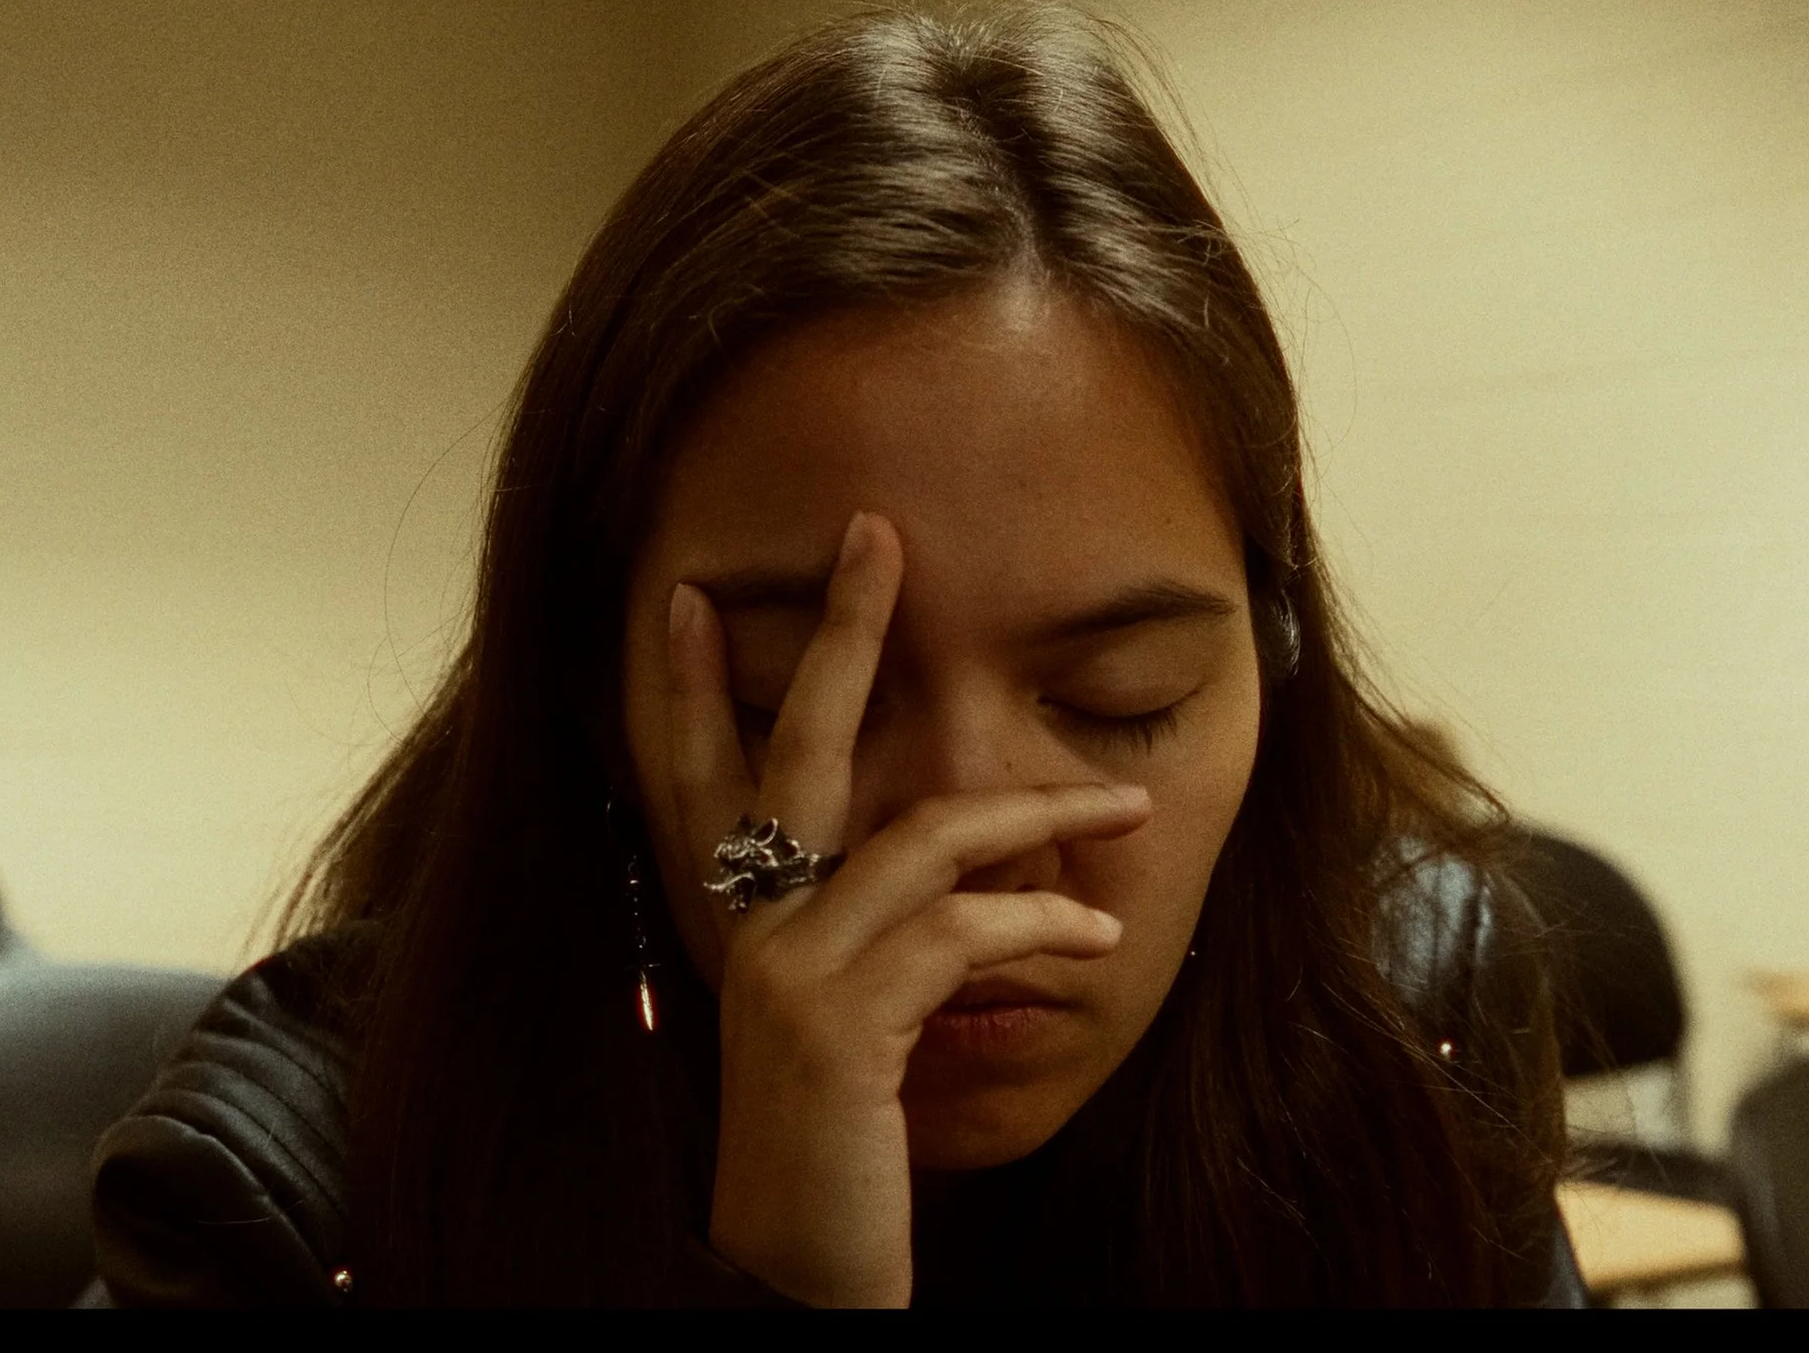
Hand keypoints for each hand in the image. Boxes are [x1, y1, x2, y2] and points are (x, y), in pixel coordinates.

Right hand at [664, 511, 1150, 1306]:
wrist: (793, 1271)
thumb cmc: (825, 1150)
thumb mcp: (837, 1034)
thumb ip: (863, 951)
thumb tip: (949, 887)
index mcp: (736, 926)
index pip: (694, 775)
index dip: (686, 684)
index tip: (692, 596)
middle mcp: (744, 931)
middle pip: (789, 747)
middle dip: (841, 632)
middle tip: (876, 537)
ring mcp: (784, 971)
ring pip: (919, 835)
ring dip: (1035, 813)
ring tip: (1121, 803)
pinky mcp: (839, 1023)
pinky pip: (957, 933)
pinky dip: (1040, 926)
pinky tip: (1097, 939)